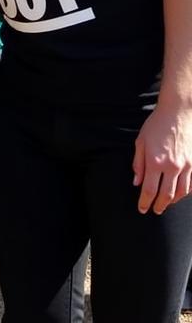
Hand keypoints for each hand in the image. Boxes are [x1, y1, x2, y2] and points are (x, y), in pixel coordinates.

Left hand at [133, 99, 191, 213]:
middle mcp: (172, 167)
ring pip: (181, 193)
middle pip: (166, 195)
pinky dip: (184, 192)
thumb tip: (136, 182)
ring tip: (165, 205)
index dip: (145, 202)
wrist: (178, 113)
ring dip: (173, 202)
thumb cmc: (156, 125)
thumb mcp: (140, 142)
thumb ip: (138, 164)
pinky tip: (178, 194)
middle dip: (159, 205)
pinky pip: (191, 184)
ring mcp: (186, 166)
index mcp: (155, 162)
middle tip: (154, 210)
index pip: (149, 190)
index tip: (142, 209)